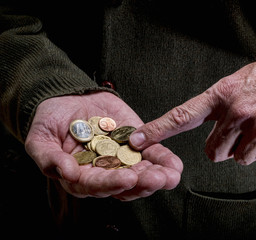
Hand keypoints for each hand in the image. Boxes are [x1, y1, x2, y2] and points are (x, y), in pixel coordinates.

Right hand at [25, 92, 182, 200]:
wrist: (68, 98)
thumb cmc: (50, 122)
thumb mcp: (40, 139)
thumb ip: (48, 158)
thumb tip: (66, 173)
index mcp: (82, 177)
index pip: (98, 185)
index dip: (112, 184)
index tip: (128, 179)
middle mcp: (105, 171)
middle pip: (125, 185)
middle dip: (142, 184)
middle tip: (157, 179)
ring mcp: (123, 158)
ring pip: (142, 173)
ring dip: (158, 176)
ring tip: (170, 176)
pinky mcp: (137, 143)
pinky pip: (152, 154)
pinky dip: (164, 159)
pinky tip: (174, 165)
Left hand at [129, 33, 255, 164]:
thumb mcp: (237, 82)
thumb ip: (219, 107)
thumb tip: (212, 135)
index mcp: (222, 94)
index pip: (182, 115)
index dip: (158, 130)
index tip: (138, 140)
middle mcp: (238, 111)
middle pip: (214, 153)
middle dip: (223, 148)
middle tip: (238, 131)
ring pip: (240, 159)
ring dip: (248, 148)